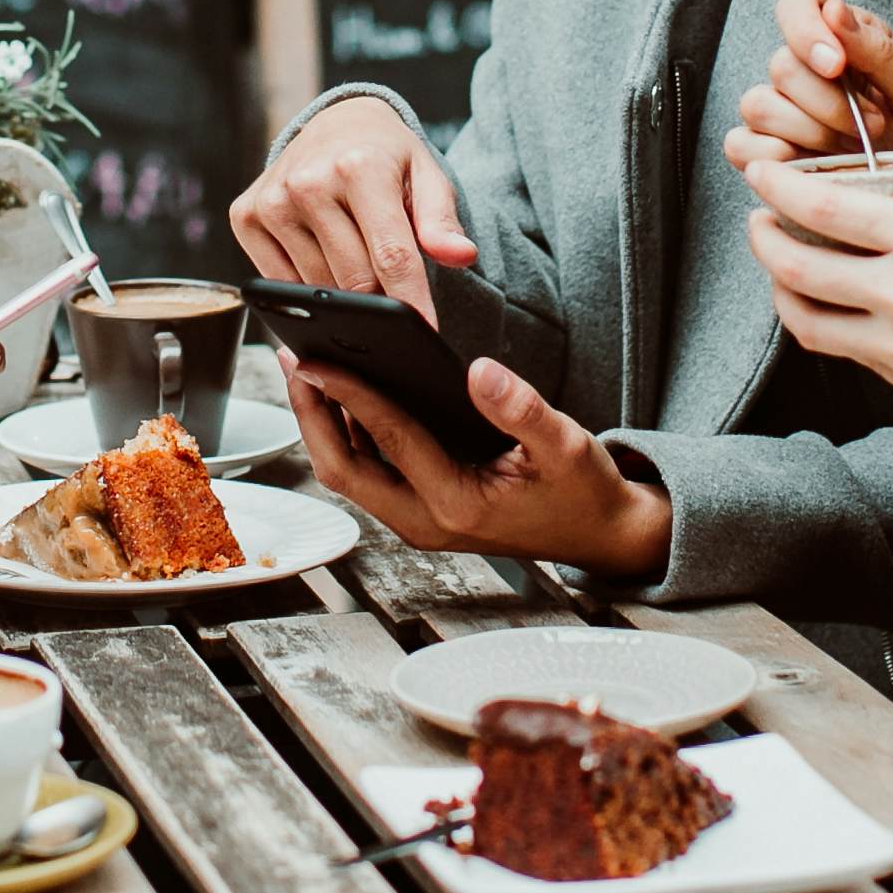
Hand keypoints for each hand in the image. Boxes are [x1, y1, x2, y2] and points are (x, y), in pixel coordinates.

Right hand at [231, 96, 478, 322]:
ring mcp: (272, 201)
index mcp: (360, 167)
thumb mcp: (425, 174)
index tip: (427, 333)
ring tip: (357, 268)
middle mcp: (308, 182)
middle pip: (354, 279)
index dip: (412, 301)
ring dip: (343, 294)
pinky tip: (322, 264)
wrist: (334, 123)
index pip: (391, 255)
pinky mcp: (245, 216)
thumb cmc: (385, 156)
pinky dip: (306, 289)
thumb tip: (460, 256)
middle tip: (395, 300)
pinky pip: (282, 284)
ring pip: (317, 288)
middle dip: (380, 300)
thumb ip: (442, 219)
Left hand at [279, 352, 670, 576]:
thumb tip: (480, 371)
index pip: (390, 440)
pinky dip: (346, 431)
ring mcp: (417, 519)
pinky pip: (367, 470)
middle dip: (310, 414)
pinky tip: (340, 391)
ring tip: (304, 364)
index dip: (348, 395)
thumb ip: (524, 409)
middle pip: (342, 468)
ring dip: (321, 421)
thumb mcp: (567, 446)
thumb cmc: (582, 493)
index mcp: (458, 506)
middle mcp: (426, 521)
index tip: (317, 357)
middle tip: (294, 357)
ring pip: (348, 471)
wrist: (599, 536)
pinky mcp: (417, 509)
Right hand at [726, 0, 892, 173]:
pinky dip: (773, 157)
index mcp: (842, 36)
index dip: (805, 31)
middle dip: (828, 103)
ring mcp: (786, 111)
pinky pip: (742, 146)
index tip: (836, 66)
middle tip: (875, 126)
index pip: (795, 7)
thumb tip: (834, 11)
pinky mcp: (773, 153)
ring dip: (808, 131)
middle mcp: (807, 68)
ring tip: (852, 148)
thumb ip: (880, 51)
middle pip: (780, 66)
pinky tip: (815, 164)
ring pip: (758, 106)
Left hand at [739, 158, 892, 418]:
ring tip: (780, 268)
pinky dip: (823, 325)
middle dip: (764, 239)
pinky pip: (845, 351)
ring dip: (781, 290)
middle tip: (759, 220)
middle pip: (796, 265)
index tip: (761, 172)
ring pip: (806, 318)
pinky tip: (827, 309)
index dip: (779, 187)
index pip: (825, 206)